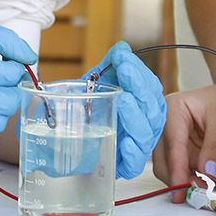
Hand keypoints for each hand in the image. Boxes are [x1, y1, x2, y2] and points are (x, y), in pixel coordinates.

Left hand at [85, 41, 166, 178]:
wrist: (63, 132)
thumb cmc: (86, 108)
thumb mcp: (96, 82)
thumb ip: (111, 65)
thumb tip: (122, 48)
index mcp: (142, 104)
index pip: (150, 87)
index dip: (139, 71)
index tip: (122, 58)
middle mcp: (142, 125)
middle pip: (153, 109)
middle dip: (139, 87)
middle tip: (125, 71)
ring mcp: (133, 146)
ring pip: (146, 135)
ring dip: (136, 117)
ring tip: (124, 100)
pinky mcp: (120, 166)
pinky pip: (133, 165)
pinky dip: (132, 155)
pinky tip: (126, 143)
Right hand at [152, 83, 215, 201]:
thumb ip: (214, 147)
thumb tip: (205, 173)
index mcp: (173, 110)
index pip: (171, 143)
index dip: (177, 167)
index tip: (183, 186)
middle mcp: (171, 129)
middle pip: (164, 163)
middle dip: (181, 180)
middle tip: (202, 192)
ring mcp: (181, 147)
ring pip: (174, 175)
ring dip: (192, 186)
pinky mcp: (192, 160)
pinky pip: (190, 180)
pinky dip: (202, 187)